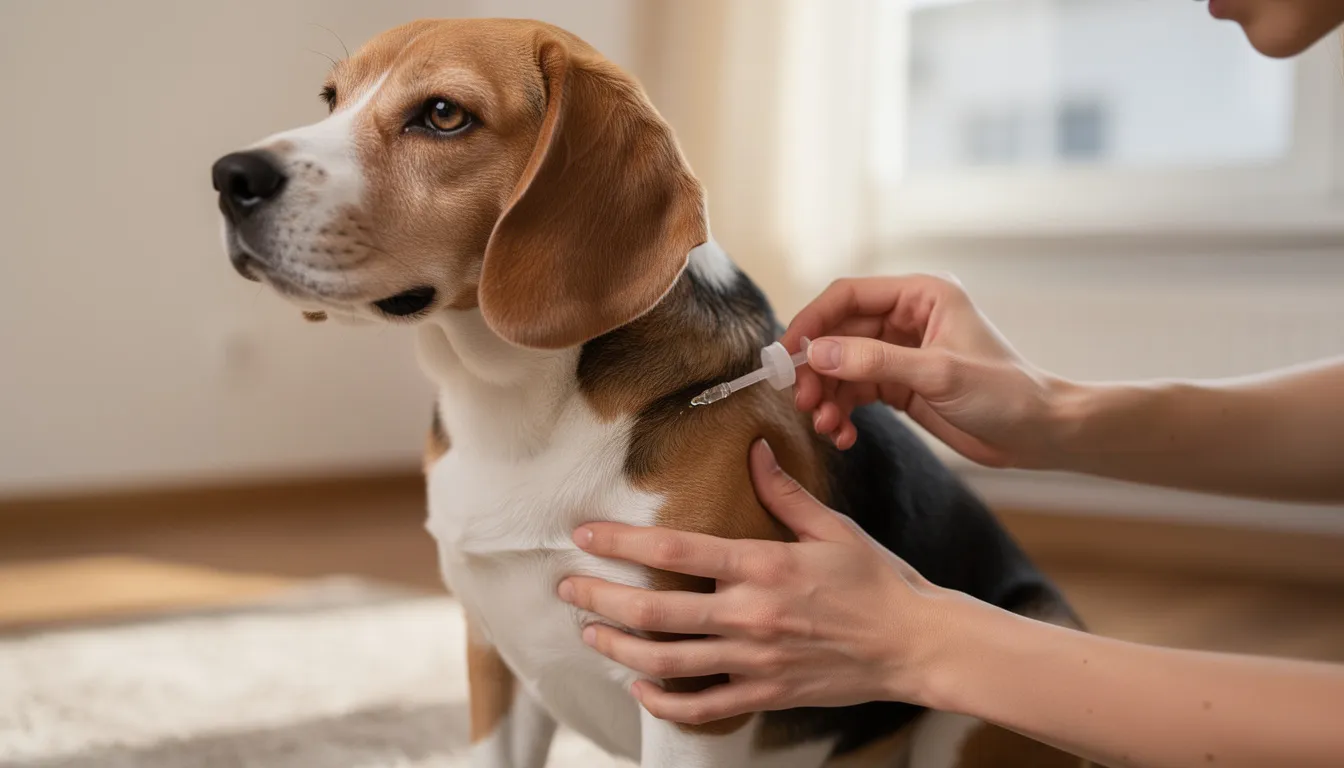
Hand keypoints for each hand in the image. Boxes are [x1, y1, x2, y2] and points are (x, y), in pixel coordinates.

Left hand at [557, 440, 963, 724]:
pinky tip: (640, 689)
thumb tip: (755, 449)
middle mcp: (752, 615)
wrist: (916, 645)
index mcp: (765, 566)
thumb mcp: (832, 528)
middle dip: (601, 597)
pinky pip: (703, 707)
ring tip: (589, 630)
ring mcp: (756, 661)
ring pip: (668, 662)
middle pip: (657, 611)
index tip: (583, 533)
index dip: (622, 541)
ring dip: (619, 647)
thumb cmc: (877, 581)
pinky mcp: (766, 694)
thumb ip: (785, 492)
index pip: (678, 551)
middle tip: (566, 586)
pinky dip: (664, 704)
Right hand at [781, 275, 1062, 467]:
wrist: (1040, 434)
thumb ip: (875, 361)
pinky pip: (855, 392)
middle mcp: (906, 318)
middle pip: (838, 334)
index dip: (812, 322)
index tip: (787, 354)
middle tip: (804, 401)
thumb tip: (818, 353)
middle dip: (817, 368)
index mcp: (920, 296)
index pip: (849, 296)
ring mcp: (900, 352)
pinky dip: (842, 413)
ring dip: (827, 396)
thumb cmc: (1005, 393)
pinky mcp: (900, 384)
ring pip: (842, 366)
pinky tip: (844, 435)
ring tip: (826, 426)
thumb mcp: (938, 373)